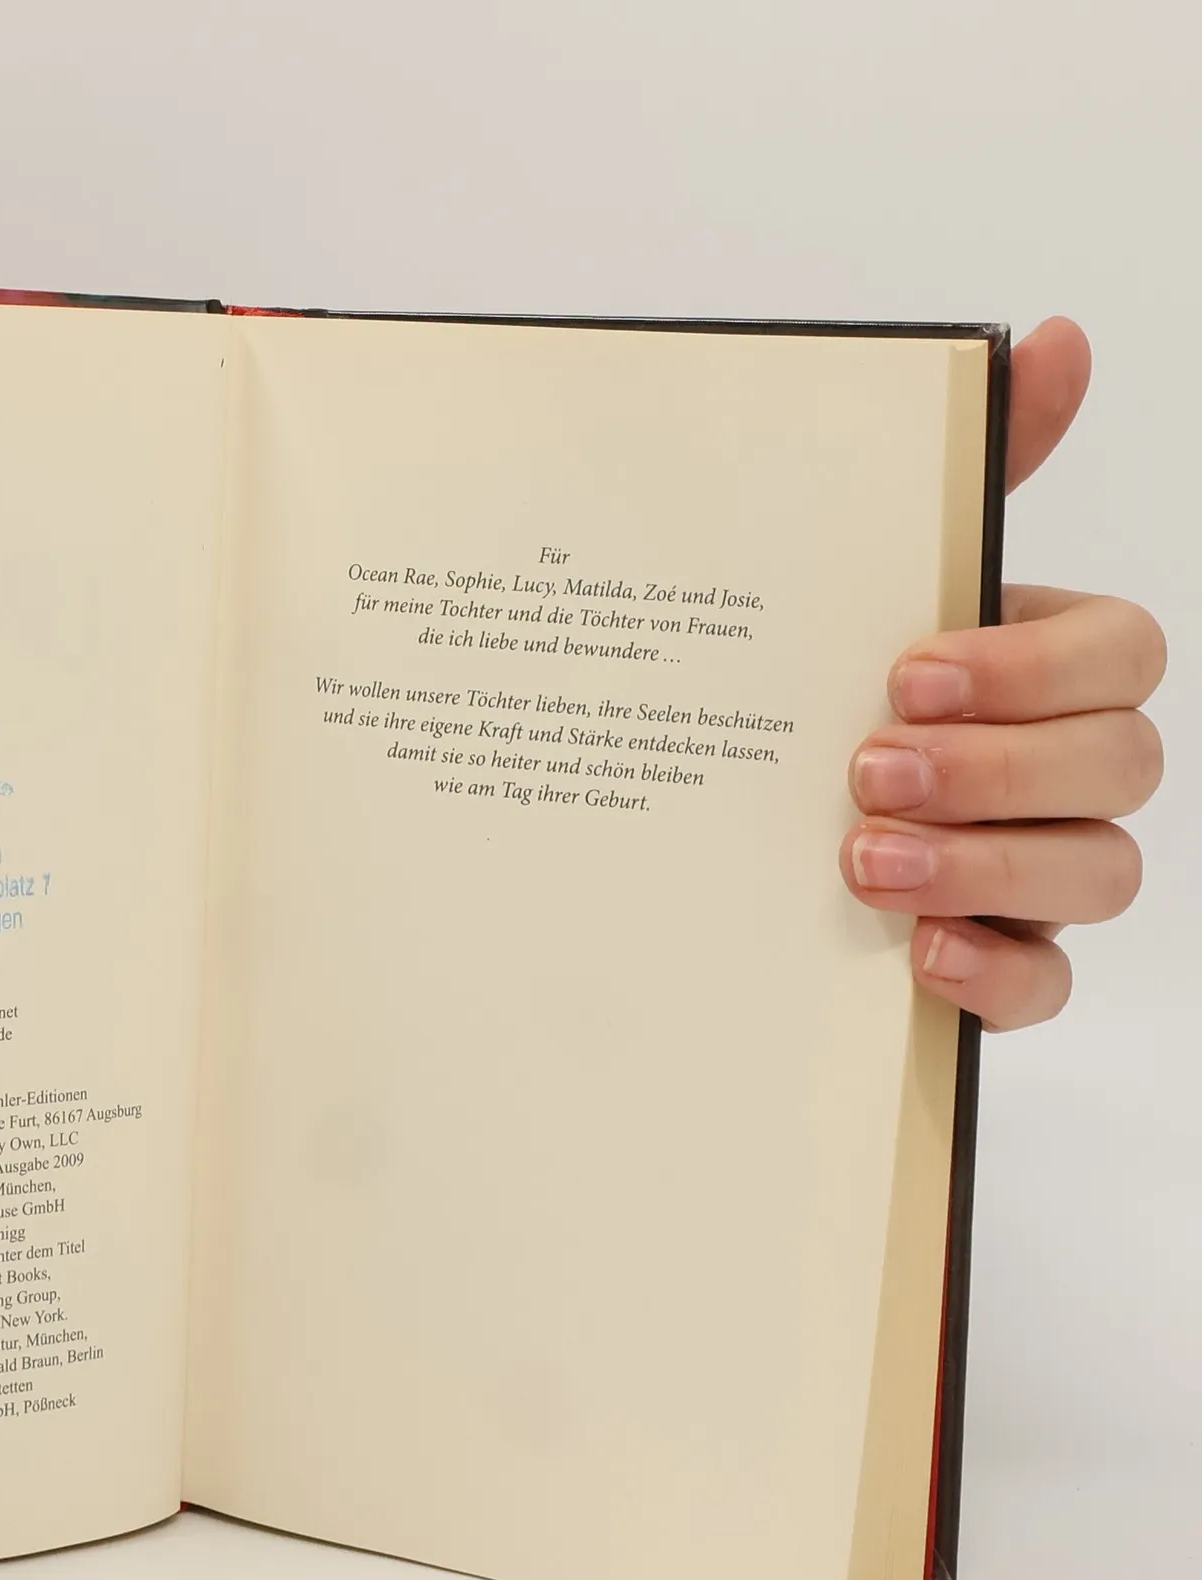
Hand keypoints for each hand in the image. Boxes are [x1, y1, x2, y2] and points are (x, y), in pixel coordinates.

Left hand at [841, 318, 1164, 1029]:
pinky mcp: (1000, 961)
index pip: (1122, 654)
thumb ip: (965, 471)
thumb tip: (1049, 339)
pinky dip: (997, 973)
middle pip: (1123, 765)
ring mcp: (1040, 870)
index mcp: (1043, 666)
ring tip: (863, 862)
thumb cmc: (819, 686)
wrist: (713, 815)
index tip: (905, 673)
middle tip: (869, 772)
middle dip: (1000, 768)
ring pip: (1102, 874)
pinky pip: (1050, 984)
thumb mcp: (864, 578)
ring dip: (989, 866)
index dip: (1033, 667)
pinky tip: (918, 957)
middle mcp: (1062, 768)